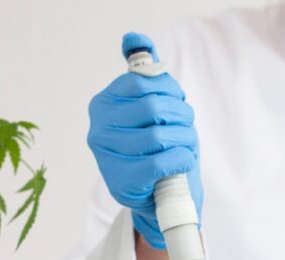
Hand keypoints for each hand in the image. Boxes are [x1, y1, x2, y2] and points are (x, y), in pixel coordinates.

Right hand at [87, 32, 202, 248]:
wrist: (159, 196)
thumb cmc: (158, 146)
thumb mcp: (151, 106)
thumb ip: (144, 72)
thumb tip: (134, 38)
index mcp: (103, 104)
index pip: (141, 82)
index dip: (169, 91)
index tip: (176, 104)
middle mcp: (98, 128)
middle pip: (153, 107)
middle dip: (181, 116)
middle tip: (186, 127)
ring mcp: (107, 156)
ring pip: (160, 135)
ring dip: (185, 139)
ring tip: (185, 146)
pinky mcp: (122, 181)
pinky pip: (161, 160)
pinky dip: (181, 159)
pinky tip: (182, 162)